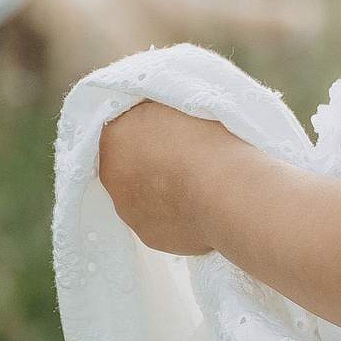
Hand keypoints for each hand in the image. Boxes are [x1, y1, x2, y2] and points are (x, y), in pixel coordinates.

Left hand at [97, 100, 238, 255]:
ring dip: (160, 190)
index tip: (170, 129)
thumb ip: (154, 110)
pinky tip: (198, 205)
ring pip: (140, 196)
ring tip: (195, 183)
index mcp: (114, 138)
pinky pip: (159, 221)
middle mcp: (112, 178)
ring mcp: (129, 213)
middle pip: (126, 165)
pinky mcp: (150, 238)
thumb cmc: (210, 138)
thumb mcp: (176, 102)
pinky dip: (174, 214)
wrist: (229, 190)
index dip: (145, 128)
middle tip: (184, 156)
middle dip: (148, 162)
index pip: (121, 129)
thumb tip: (151, 115)